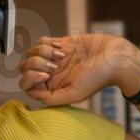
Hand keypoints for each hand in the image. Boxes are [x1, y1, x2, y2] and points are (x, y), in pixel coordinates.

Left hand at [19, 34, 139, 106]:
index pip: (26, 84)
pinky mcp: (59, 44)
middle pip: (25, 67)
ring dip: (44, 51)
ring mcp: (53, 58)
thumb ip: (50, 98)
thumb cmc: (98, 78)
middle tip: (56, 65)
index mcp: (51, 88)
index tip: (48, 75)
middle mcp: (50, 74)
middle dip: (37, 63)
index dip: (31, 77)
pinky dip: (50, 42)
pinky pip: (42, 40)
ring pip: (32, 51)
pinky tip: (64, 48)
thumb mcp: (74, 94)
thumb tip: (29, 92)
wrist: (114, 57)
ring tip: (62, 56)